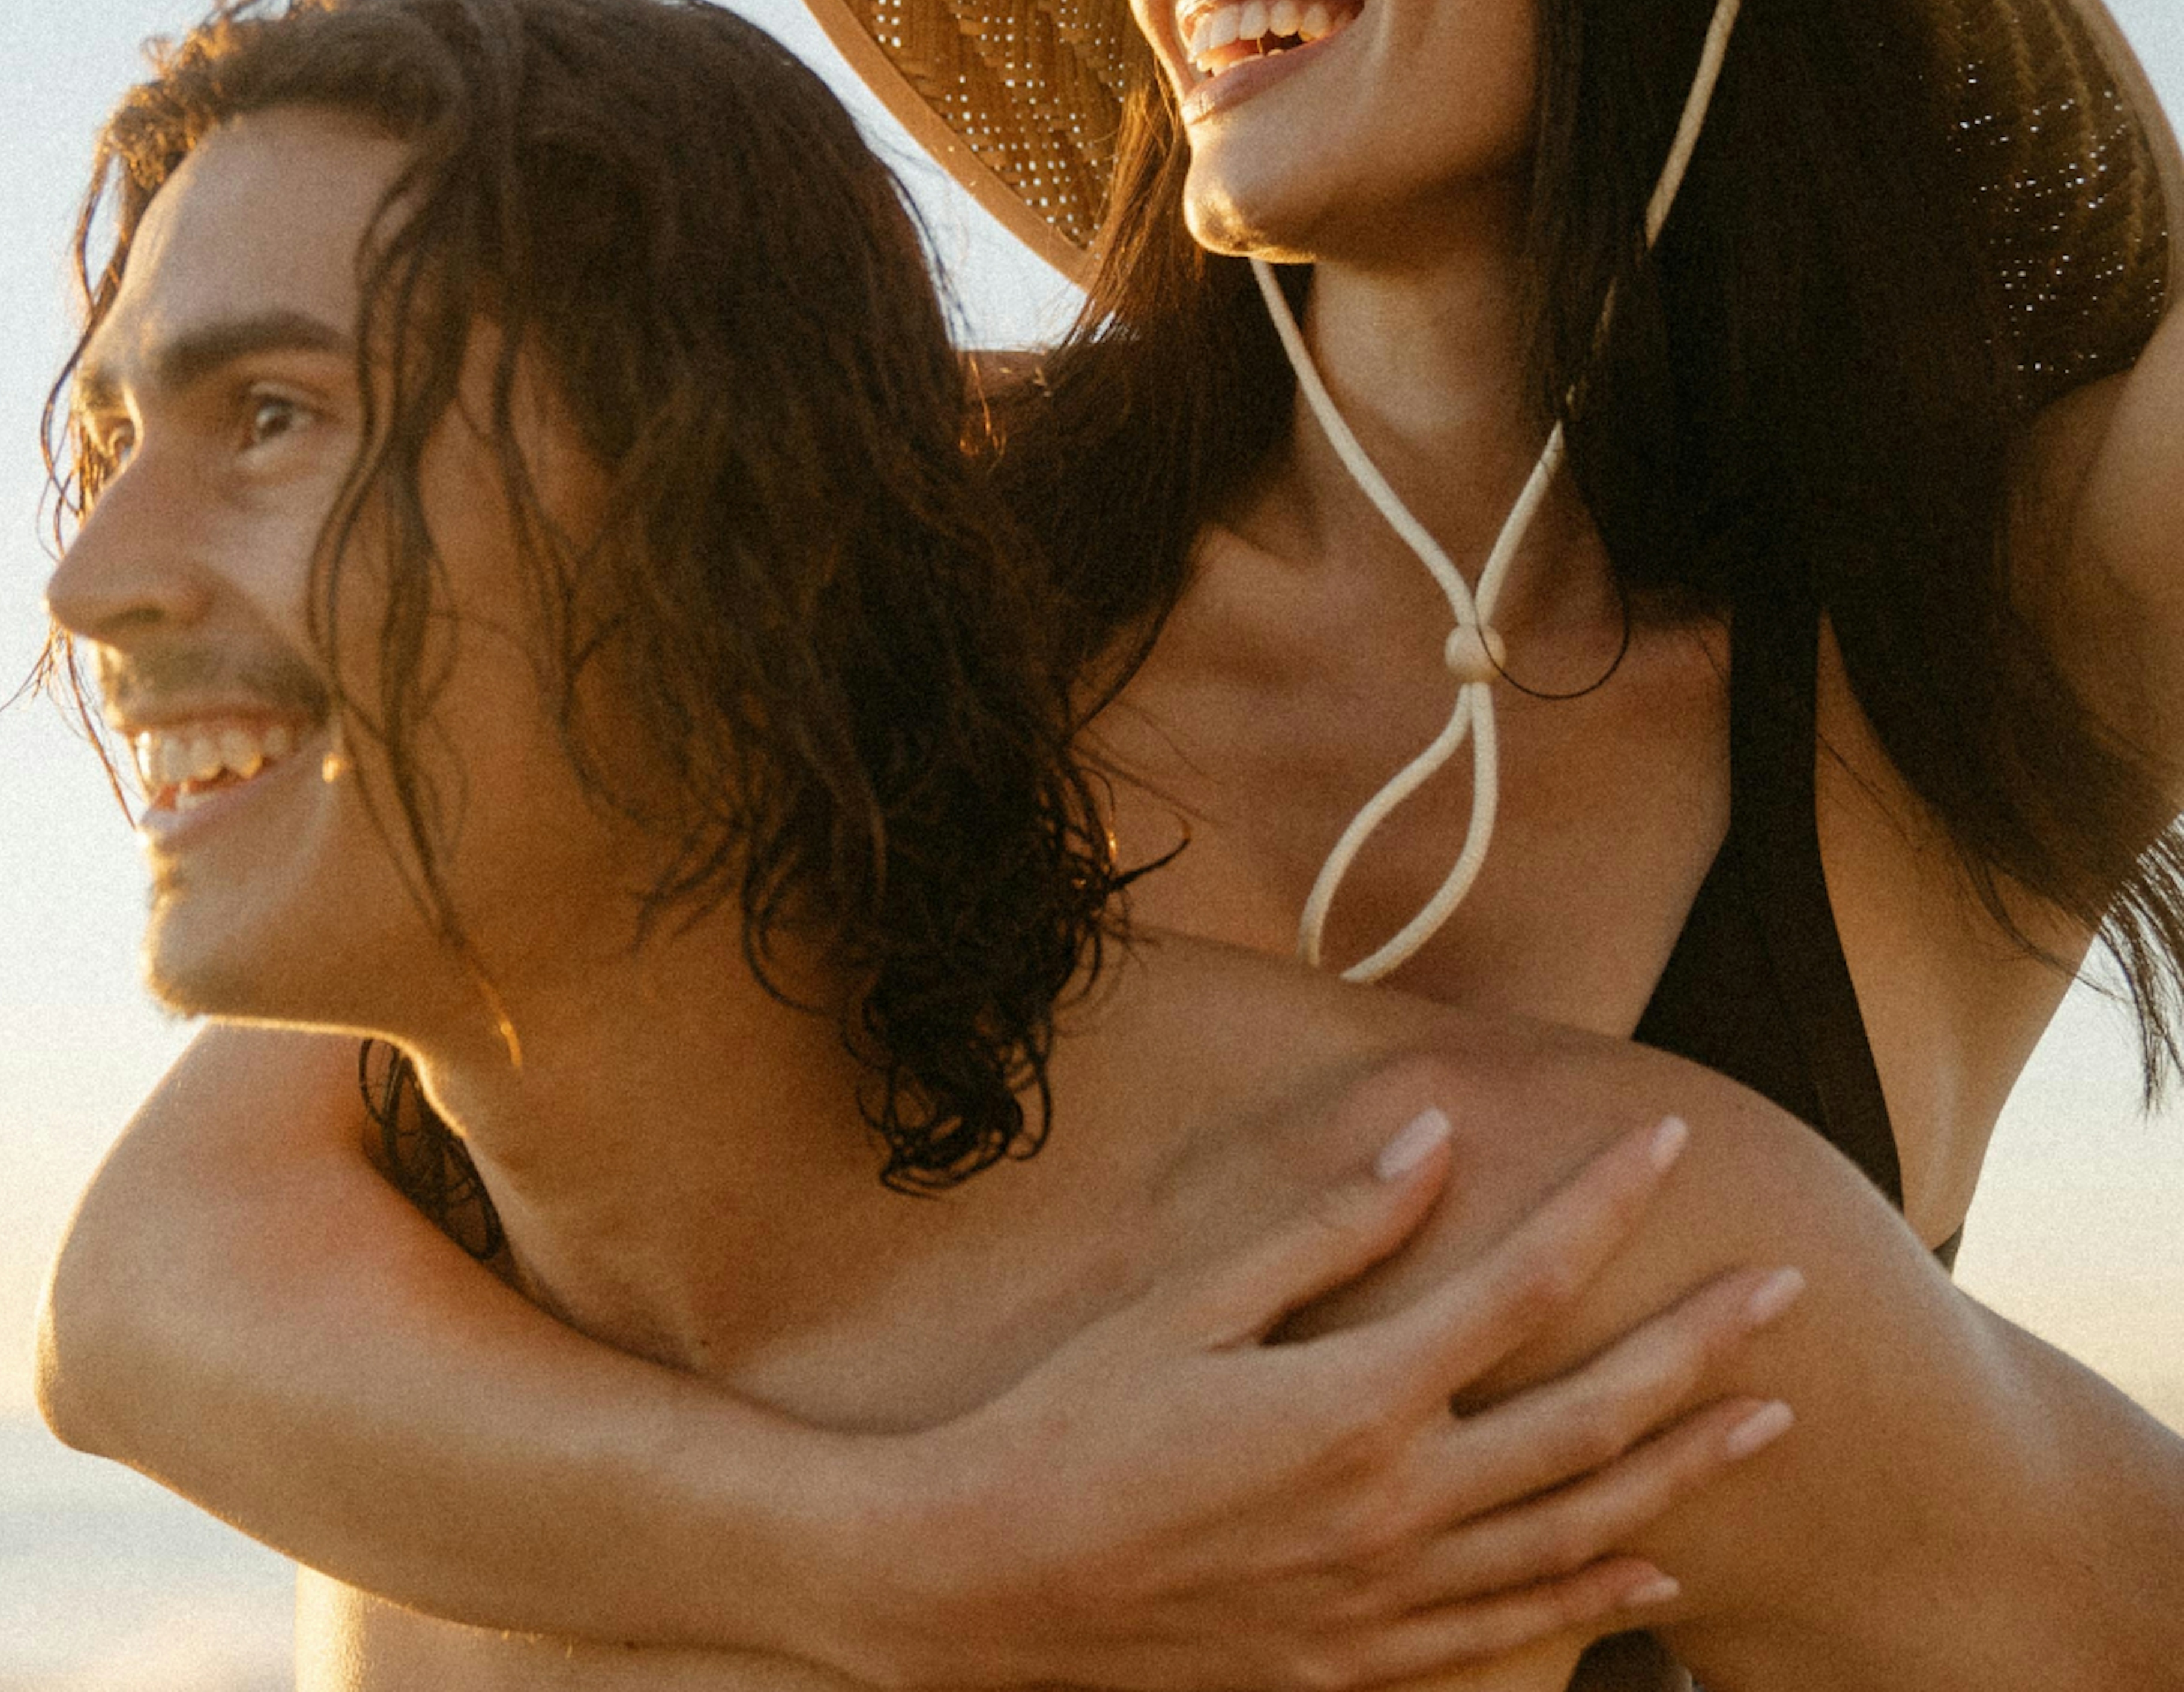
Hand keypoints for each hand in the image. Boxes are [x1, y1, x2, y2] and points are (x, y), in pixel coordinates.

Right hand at [832, 1115, 1800, 1691]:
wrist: (993, 1581)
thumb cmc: (1079, 1418)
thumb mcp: (1190, 1302)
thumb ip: (1328, 1229)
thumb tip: (1432, 1141)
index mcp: (1353, 1402)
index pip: (1521, 1285)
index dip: (1603, 1204)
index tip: (1667, 1140)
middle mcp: (1395, 1508)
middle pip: (1590, 1417)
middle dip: (1700, 1345)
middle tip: (1787, 1288)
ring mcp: (1388, 1600)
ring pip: (1581, 1532)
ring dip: (1687, 1470)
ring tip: (1771, 1418)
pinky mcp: (1361, 1664)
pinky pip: (1516, 1630)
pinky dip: (1600, 1599)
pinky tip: (1659, 1575)